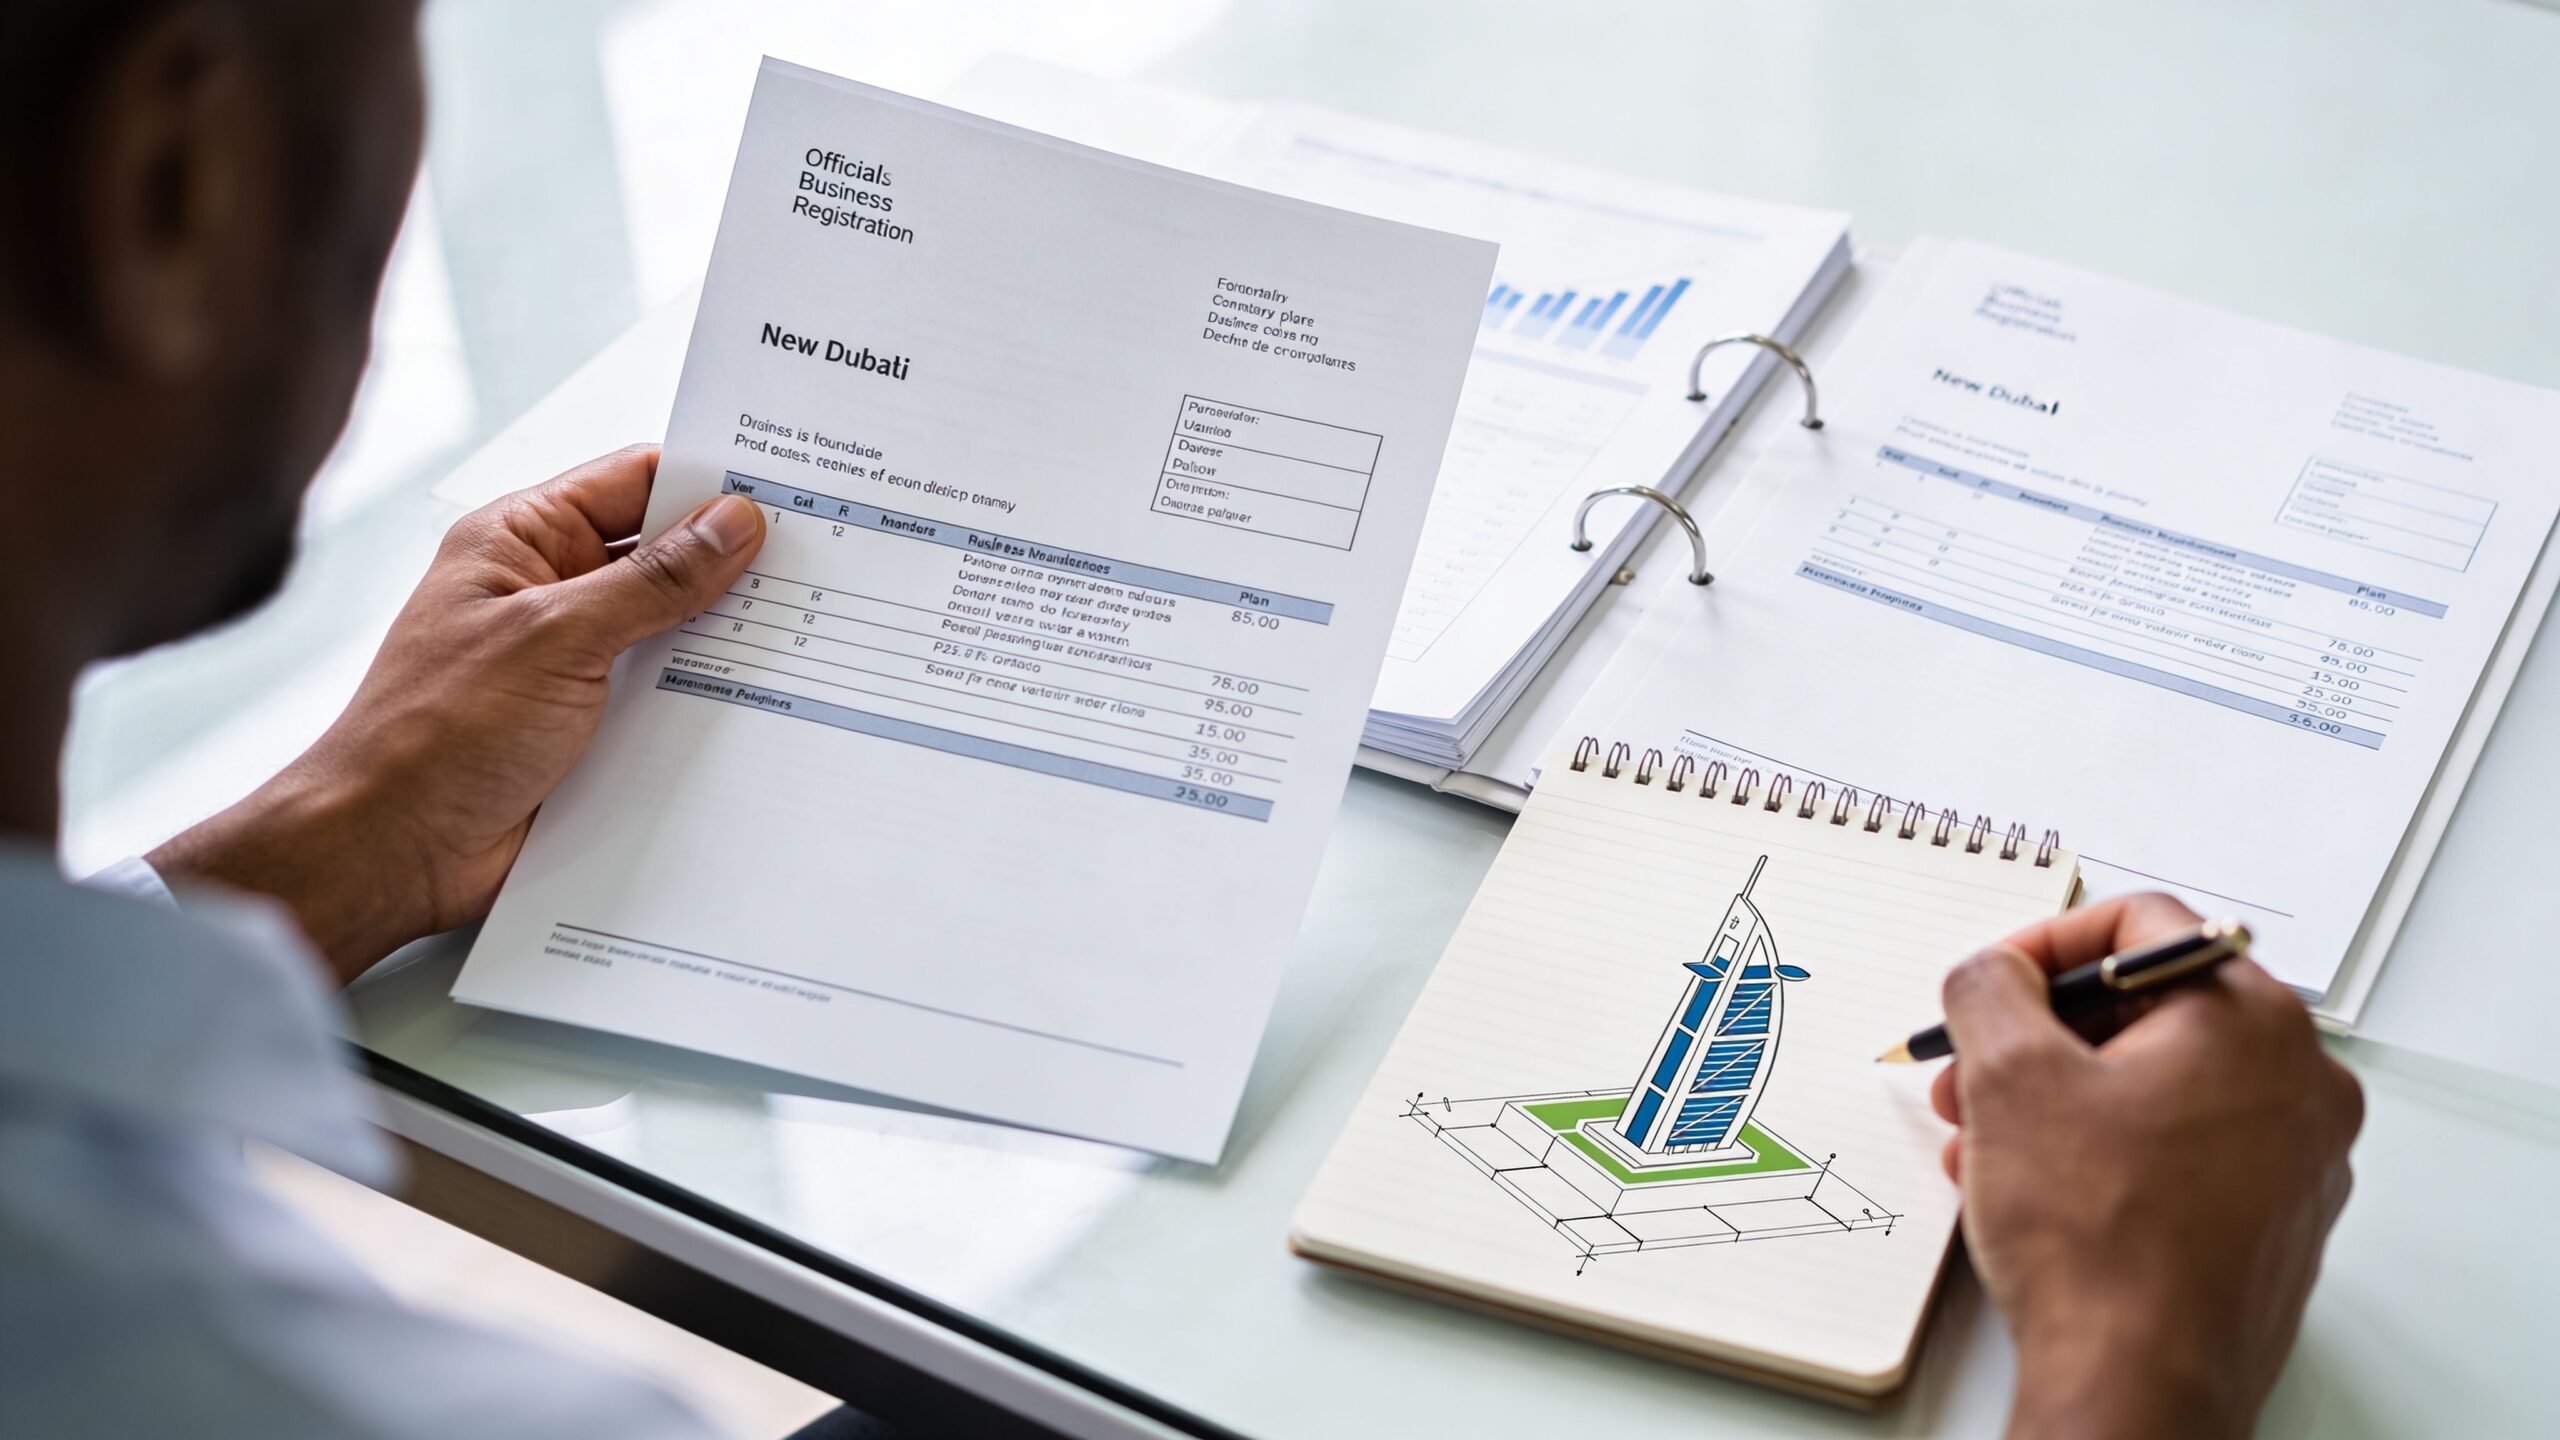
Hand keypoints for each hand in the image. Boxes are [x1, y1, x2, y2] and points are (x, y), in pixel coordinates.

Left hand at [150, 446, 764, 978]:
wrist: (393, 851)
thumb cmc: (434, 735)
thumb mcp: (556, 638)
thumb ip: (652, 581)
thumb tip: (731, 523)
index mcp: (522, 539)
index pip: (635, 480)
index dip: (709, 482)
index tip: (789, 490)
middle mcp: (549, 591)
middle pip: (664, 555)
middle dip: (734, 563)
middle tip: (819, 564)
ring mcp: (574, 661)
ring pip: (675, 630)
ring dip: (726, 638)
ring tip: (808, 632)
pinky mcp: (592, 726)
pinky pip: (668, 696)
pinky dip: (711, 698)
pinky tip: (764, 702)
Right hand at [1931, 893, 2361, 1439]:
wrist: (2140, 1383)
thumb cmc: (2099, 1241)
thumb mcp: (2007, 1075)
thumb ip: (1991, 987)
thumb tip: (1995, 972)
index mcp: (2251, 1020)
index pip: (2142, 926)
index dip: (2043, 946)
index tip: (1993, 986)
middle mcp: (2299, 1080)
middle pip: (2149, 1009)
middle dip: (2043, 1039)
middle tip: (1975, 1074)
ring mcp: (2297, 1157)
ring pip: (2160, 1085)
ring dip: (2063, 1100)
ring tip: (1989, 1146)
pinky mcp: (2276, 1220)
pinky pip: (2184, 1151)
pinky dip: (2109, 1152)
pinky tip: (2041, 1191)